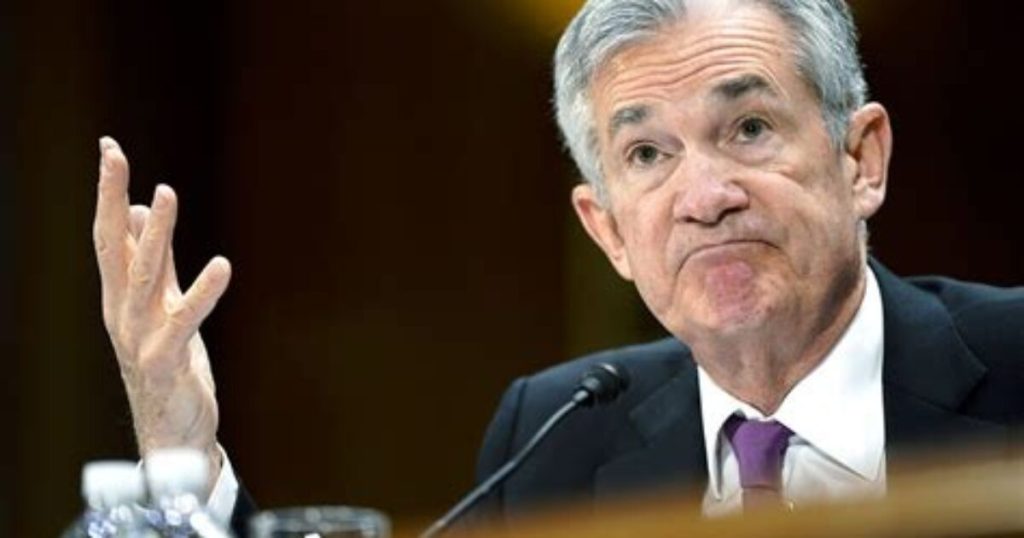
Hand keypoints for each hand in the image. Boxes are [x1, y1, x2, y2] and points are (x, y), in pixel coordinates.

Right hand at [93, 137, 230, 492]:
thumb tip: (140, 211)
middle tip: (115, 156)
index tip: (109, 148)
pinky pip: (186, 319)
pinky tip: (222, 264)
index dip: (108, 192)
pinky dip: (203, 291)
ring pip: (144, 277)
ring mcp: (141, 337)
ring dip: (154, 235)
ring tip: (165, 194)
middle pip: (114, 248)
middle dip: (112, 199)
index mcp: (119, 297)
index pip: (108, 236)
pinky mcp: (168, 359)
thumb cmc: (167, 363)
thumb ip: (155, 261)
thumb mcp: (160, 303)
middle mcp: (122, 313)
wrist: (172, 430)